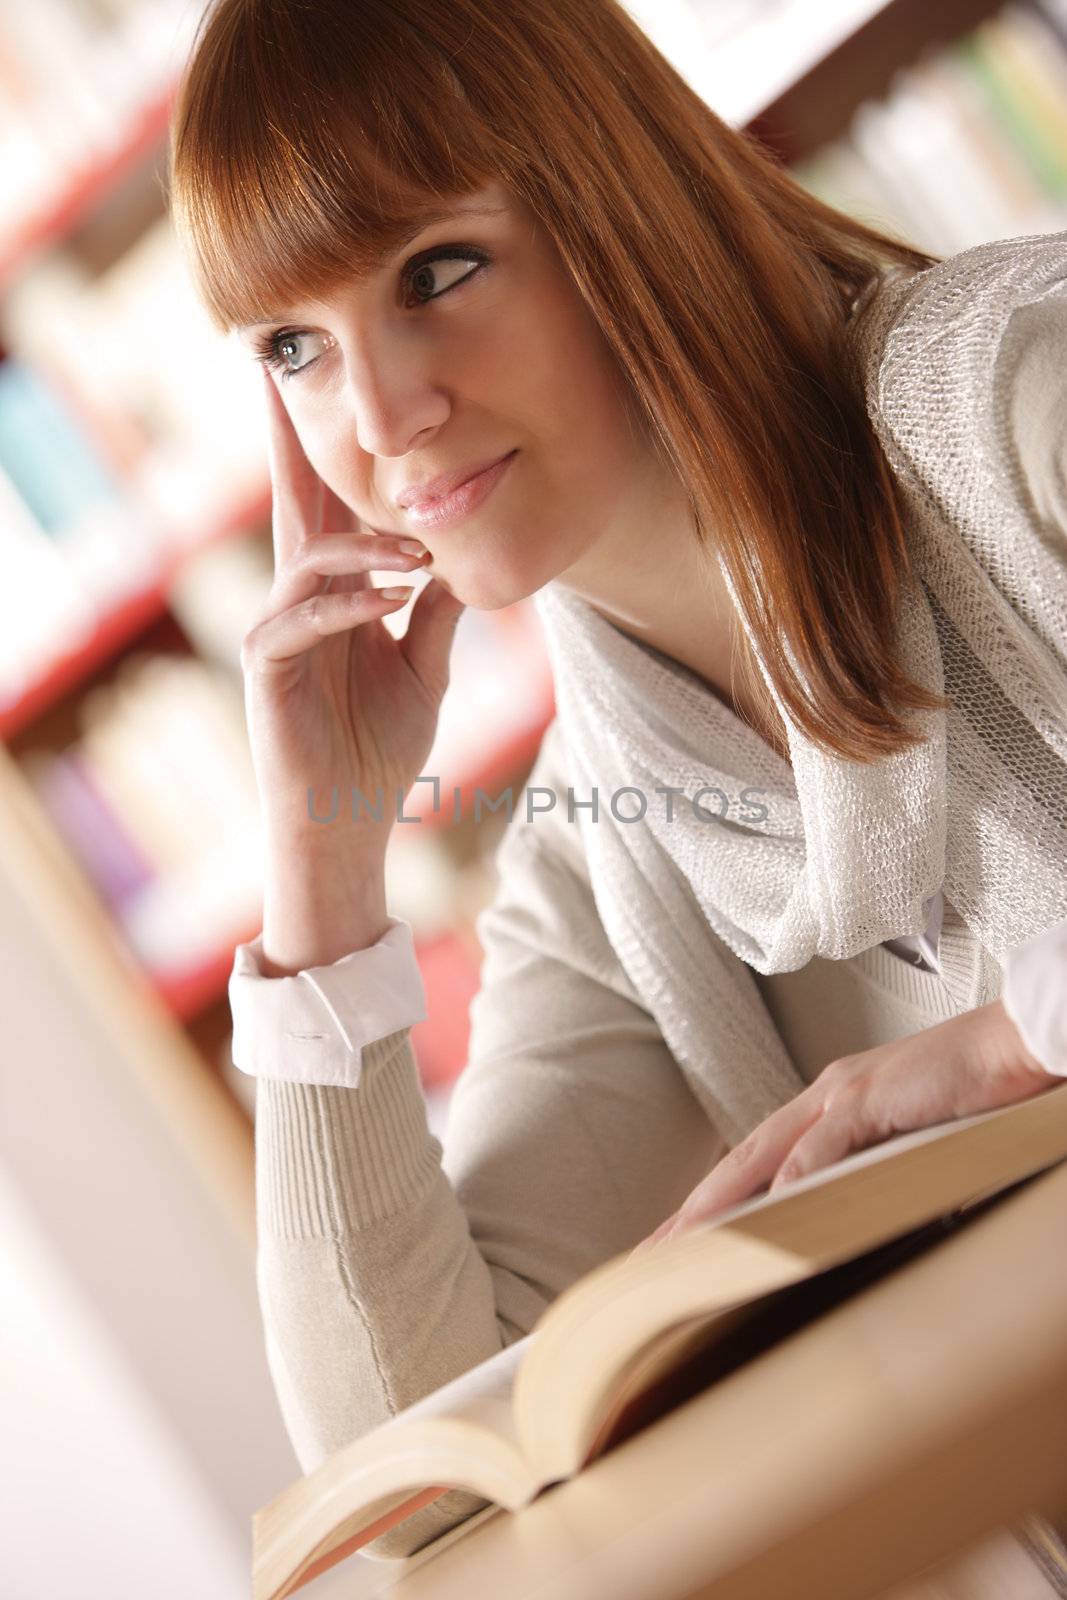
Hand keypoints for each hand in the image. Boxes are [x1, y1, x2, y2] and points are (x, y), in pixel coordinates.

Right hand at [241, 369, 465, 849]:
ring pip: (305, 559)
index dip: (324, 454)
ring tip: (420, 558)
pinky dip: (348, 605)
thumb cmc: (379, 749)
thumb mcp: (426, 668)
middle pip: (290, 507)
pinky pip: (300, 620)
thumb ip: (438, 612)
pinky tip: (395, 599)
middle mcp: (298, 601)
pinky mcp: (267, 669)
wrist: (349, 821)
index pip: (328, 511)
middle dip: (286, 442)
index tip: (321, 393)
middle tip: (279, 372)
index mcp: (333, 594)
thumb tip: (462, 559)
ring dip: (365, 549)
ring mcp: (278, 632)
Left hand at [630, 999, 1057, 1257]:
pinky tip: (769, 1215)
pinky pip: (822, 1147)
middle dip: (695, 1210)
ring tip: (687, 1247)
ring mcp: (843, 1093)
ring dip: (723, 1203)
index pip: (757, 1162)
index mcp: (829, 1107)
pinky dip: (794, 1181)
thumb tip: (854, 1228)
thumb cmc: (976, 1096)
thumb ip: (877, 1177)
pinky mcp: (871, 1096)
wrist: (1015, 1044)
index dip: (716, 1202)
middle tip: (651, 1256)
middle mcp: (823, 1097)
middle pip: (741, 1160)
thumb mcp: (914, 1146)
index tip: (680, 1242)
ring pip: (764, 1155)